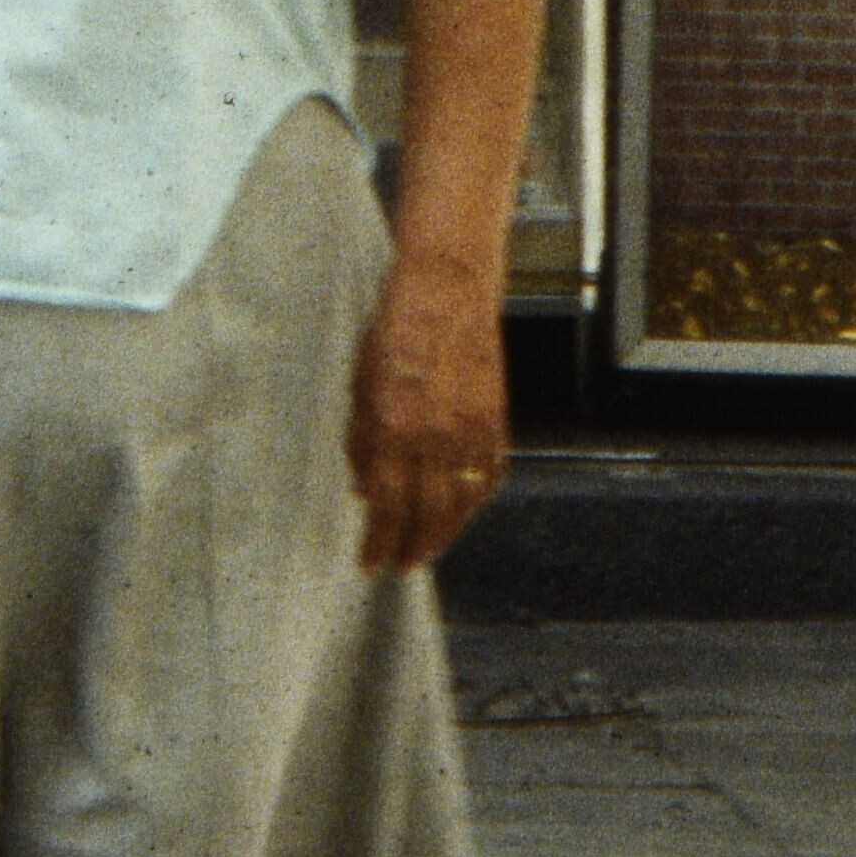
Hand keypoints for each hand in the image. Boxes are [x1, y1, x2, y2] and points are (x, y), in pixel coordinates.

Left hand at [346, 269, 509, 577]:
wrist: (447, 291)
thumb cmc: (394, 332)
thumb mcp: (359, 387)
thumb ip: (362, 443)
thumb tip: (365, 492)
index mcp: (394, 428)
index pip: (386, 506)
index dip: (377, 542)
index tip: (368, 562)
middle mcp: (435, 436)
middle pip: (428, 514)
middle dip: (413, 547)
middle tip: (401, 565)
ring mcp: (472, 430)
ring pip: (463, 502)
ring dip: (446, 532)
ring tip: (428, 547)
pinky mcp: (496, 419)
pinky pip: (488, 475)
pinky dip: (475, 500)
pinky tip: (461, 510)